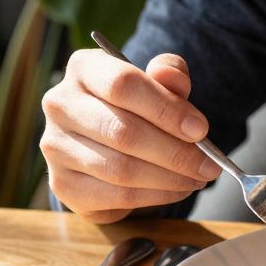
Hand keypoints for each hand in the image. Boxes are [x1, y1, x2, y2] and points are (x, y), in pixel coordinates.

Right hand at [40, 49, 222, 222]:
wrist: (104, 142)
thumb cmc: (135, 106)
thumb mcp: (157, 83)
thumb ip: (169, 75)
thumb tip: (173, 80)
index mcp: (83, 69)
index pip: (123, 83)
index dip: (167, 109)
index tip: (200, 130)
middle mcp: (60, 104)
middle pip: (123, 131)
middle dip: (176, 152)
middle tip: (209, 164)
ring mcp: (56, 147)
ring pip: (121, 169)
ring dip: (169, 178)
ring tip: (197, 177)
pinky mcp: (62, 184)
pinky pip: (116, 195)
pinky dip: (155, 196)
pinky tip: (176, 189)